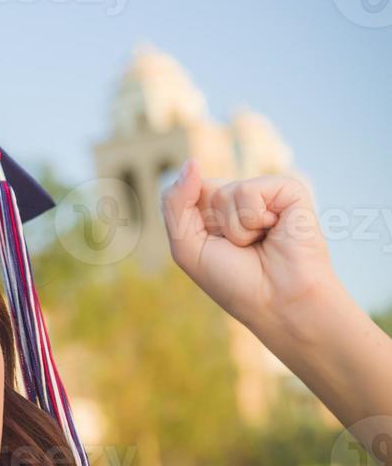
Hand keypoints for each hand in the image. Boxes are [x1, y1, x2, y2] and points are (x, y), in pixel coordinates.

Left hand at [160, 159, 338, 335]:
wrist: (279, 304)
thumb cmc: (235, 283)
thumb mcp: (188, 248)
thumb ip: (176, 204)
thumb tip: (192, 162)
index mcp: (216, 213)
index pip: (186, 193)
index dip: (190, 221)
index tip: (213, 248)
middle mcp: (241, 201)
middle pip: (205, 190)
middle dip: (213, 225)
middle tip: (240, 249)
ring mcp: (265, 194)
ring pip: (226, 192)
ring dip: (236, 228)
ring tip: (259, 243)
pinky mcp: (288, 190)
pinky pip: (250, 190)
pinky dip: (254, 219)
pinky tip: (274, 231)